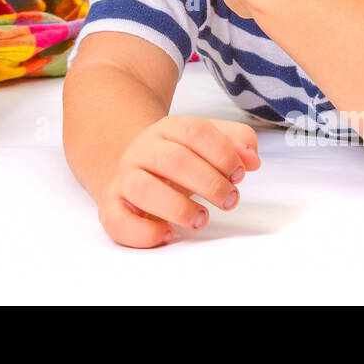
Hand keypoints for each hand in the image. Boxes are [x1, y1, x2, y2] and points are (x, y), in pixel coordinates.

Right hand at [98, 116, 261, 247]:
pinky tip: (167, 234)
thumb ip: (234, 141)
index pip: (195, 130)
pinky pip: (118, 220)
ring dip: (179, 208)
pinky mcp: (111, 207)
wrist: (129, 170)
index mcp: (167, 129)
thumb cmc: (175, 160)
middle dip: (210, 183)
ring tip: (201, 219)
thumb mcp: (204, 142)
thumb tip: (251, 159)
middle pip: (173, 160)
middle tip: (229, 200)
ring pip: (143, 189)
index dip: (223, 153)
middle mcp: (142, 150)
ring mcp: (124, 178)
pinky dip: (144, 233)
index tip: (239, 175)